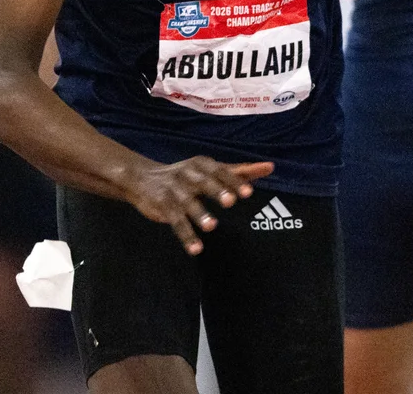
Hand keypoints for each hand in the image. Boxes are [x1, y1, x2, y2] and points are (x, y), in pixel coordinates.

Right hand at [124, 157, 273, 254]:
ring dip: (199, 214)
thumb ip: (240, 171)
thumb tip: (270, 167)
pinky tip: (196, 249)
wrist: (142, 178)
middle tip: (231, 202)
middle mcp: (187, 174)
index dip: (233, 181)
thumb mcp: (209, 170)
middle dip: (217, 190)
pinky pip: (175, 222)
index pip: (219, 170)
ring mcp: (174, 190)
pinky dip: (186, 235)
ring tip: (212, 226)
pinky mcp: (162, 206)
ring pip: (188, 203)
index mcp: (201, 164)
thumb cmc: (185, 176)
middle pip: (203, 182)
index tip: (248, 192)